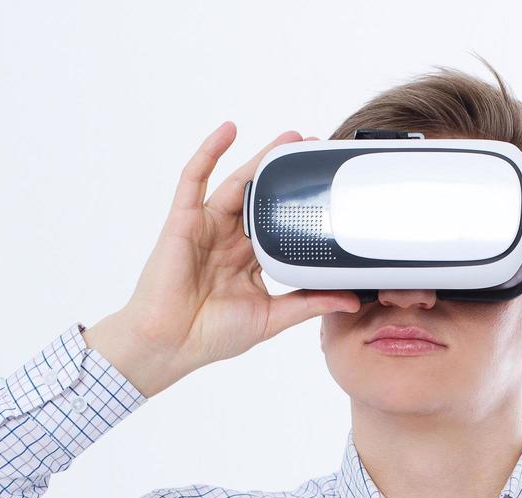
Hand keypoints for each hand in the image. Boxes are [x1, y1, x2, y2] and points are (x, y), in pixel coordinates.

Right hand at [85, 123, 359, 394]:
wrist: (170, 343)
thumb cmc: (211, 334)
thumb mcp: (272, 317)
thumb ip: (309, 304)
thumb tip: (351, 300)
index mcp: (249, 261)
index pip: (280, 225)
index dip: (301, 206)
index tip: (328, 189)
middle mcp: (229, 240)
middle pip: (261, 197)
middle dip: (285, 172)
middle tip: (314, 147)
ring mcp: (206, 227)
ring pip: (236, 183)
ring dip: (260, 157)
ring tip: (288, 137)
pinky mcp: (183, 221)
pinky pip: (194, 179)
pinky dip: (209, 152)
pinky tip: (227, 131)